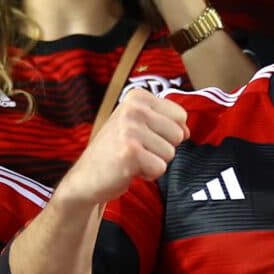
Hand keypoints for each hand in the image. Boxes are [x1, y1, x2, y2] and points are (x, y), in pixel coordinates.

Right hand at [57, 87, 185, 206]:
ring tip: (132, 159)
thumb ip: (166, 123)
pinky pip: (160, 168)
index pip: (180, 115)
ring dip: (154, 161)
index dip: (167, 132)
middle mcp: (134, 108)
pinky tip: (130, 169)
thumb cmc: (116, 149)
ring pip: (171, 153)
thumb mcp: (139, 126)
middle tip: (138, 149)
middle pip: (178, 134)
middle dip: (162, 148)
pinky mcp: (130, 153)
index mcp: (137, 97)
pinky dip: (148, 174)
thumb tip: (188, 131)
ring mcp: (130, 130)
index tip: (145, 135)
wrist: (86, 176)